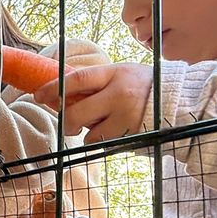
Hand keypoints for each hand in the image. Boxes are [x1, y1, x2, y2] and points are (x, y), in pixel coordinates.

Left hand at [32, 63, 152, 142]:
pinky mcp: (132, 136)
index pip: (77, 79)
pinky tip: (117, 130)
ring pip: (90, 135)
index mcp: (114, 73)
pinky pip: (106, 144)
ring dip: (90, 134)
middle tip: (69, 124)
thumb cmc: (142, 86)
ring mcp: (126, 117)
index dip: (54, 87)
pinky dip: (105, 140)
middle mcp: (119, 94)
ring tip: (106, 123)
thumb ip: (94, 82)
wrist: (178, 101)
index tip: (38, 94)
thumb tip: (55, 92)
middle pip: (76, 114)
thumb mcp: (119, 74)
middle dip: (67, 122)